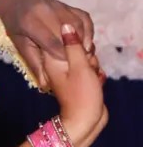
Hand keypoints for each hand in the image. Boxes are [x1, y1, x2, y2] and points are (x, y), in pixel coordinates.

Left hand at [0, 0, 94, 88]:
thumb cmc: (15, 25)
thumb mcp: (19, 44)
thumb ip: (34, 63)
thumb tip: (46, 84)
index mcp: (30, 23)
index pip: (53, 43)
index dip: (63, 58)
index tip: (69, 69)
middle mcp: (46, 11)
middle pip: (69, 34)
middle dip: (77, 51)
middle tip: (82, 64)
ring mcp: (58, 6)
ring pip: (79, 25)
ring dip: (86, 41)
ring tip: (86, 55)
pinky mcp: (67, 4)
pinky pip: (84, 17)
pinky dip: (88, 30)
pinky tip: (87, 42)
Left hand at [41, 28, 106, 146]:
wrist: (86, 121)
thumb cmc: (81, 94)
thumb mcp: (79, 66)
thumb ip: (72, 45)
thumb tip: (65, 25)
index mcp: (51, 57)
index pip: (62, 35)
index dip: (77, 41)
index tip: (82, 54)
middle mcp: (56, 62)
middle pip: (75, 45)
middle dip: (87, 54)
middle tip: (87, 67)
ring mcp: (67, 70)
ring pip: (84, 55)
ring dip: (92, 63)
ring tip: (92, 75)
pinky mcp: (77, 77)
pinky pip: (87, 65)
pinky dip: (93, 71)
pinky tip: (96, 79)